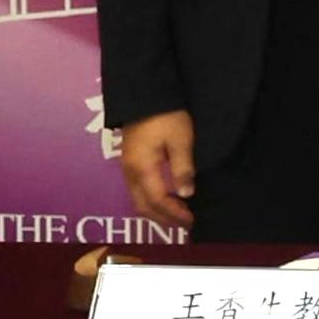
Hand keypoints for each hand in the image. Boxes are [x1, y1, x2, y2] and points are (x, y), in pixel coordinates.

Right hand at [118, 110, 196, 228]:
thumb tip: (186, 195)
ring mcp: (127, 167)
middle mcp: (130, 172)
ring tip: (178, 215)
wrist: (144, 94)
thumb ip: (182, 168)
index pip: (157, 201)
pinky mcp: (129, 161)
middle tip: (185, 223)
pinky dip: (151, 200)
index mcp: (142, 168)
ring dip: (156, 211)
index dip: (175, 214)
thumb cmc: (166, 115)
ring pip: (137, 200)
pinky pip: (136, 190)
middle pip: (143, 206)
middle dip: (164, 218)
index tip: (192, 220)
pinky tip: (166, 198)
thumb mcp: (181, 139)